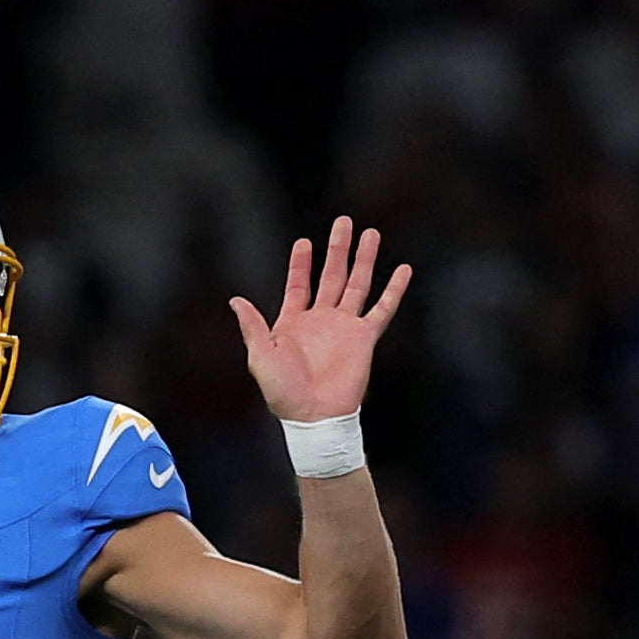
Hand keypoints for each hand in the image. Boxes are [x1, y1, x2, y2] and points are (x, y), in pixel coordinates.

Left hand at [230, 219, 410, 425]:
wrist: (313, 416)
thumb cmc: (283, 392)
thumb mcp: (260, 356)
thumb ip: (252, 326)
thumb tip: (235, 300)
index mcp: (294, 322)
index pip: (299, 284)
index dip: (300, 264)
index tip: (304, 242)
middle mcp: (322, 320)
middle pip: (332, 275)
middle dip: (338, 249)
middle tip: (344, 222)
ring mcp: (345, 327)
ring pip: (357, 284)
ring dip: (364, 259)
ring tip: (371, 233)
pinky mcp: (365, 338)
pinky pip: (383, 309)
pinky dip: (393, 290)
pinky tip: (403, 270)